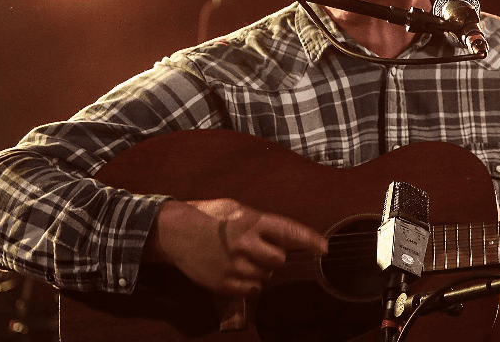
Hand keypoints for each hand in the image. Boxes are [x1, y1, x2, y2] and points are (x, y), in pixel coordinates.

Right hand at [144, 198, 327, 296]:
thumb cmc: (209, 218)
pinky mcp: (224, 283)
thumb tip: (287, 237)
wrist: (176, 233)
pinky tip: (235, 270)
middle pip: (279, 259)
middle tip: (259, 250)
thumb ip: (261, 222)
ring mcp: (234, 266)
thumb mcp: (236, 209)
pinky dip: (249, 282)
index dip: (309, 240)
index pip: (288, 231)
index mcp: (251, 221)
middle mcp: (245, 244)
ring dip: (260, 269)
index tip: (324, 248)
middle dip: (274, 256)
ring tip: (240, 258)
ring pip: (266, 275)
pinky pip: (252, 289)